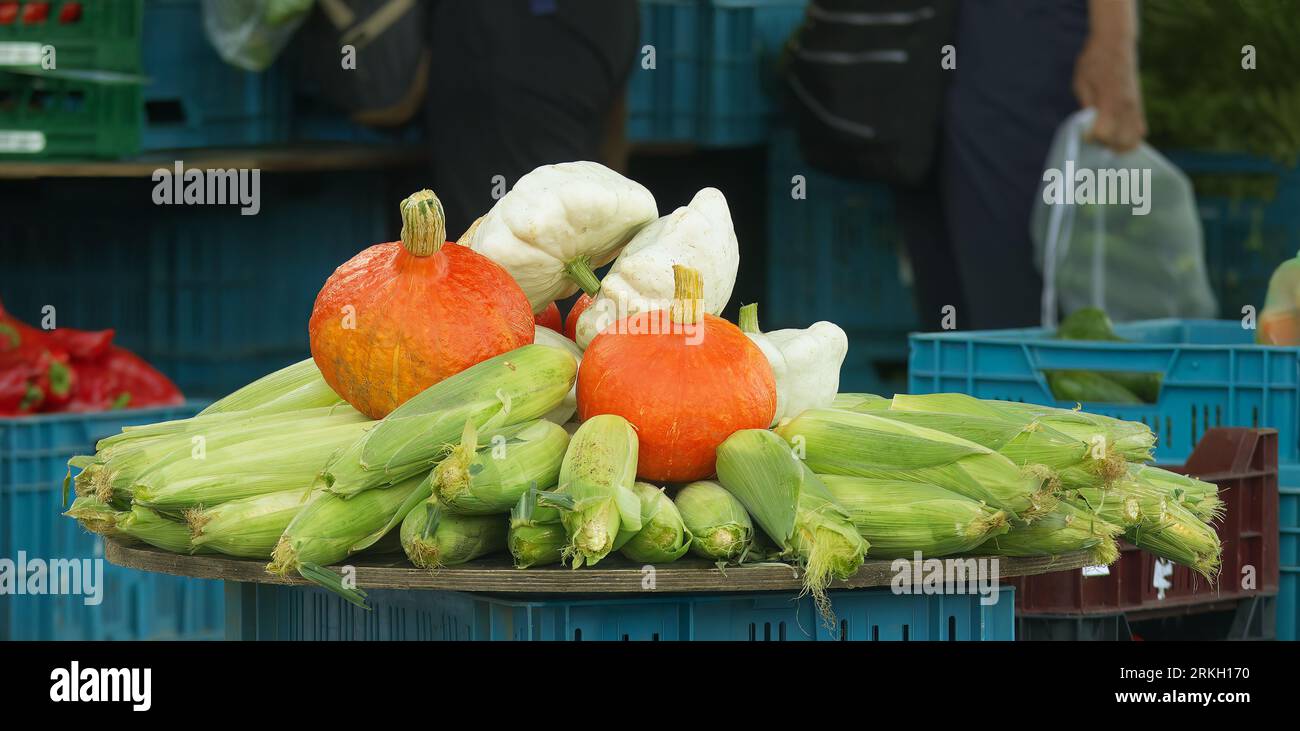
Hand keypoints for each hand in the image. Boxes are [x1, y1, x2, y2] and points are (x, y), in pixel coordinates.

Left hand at [1073, 33, 1146, 151]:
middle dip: (1106, 146)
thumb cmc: (1094, 61)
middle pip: (1122, 143)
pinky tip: (1117, 135)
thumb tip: (1088, 126)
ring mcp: (1134, 106)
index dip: (1092, 138)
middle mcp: (1126, 105)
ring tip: (1105, 138)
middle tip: (1095, 137)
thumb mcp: (1081, 82)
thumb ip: (1087, 105)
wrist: (1116, 41)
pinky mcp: (1138, 104)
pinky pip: (1139, 129)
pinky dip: (1130, 138)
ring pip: (1134, 139)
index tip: (1085, 132)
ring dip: (1119, 145)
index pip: (1104, 133)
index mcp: (1109, 100)